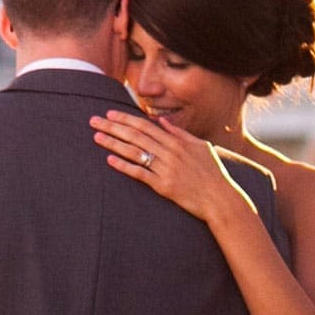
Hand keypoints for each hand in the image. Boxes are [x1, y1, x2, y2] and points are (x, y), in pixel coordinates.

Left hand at [90, 110, 252, 227]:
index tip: (109, 114)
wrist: (222, 200)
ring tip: (96, 137)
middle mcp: (169, 153)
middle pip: (135, 136)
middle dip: (113, 127)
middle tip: (93, 121)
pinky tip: (110, 160)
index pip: (144, 126)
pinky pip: (140, 174)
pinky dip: (124, 166)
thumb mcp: (201, 146)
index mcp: (176, 142)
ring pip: (134, 152)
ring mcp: (166, 169)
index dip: (125, 119)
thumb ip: (179, 133)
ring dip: (113, 143)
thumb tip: (160, 121)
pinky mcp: (164, 186)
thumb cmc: (213, 173)